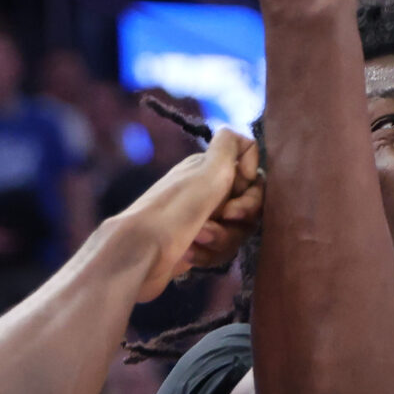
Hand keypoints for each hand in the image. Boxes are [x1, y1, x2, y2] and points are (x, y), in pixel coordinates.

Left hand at [120, 129, 263, 299]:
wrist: (140, 252)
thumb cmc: (177, 209)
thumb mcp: (209, 168)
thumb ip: (231, 144)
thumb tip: (243, 139)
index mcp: (211, 170)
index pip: (253, 180)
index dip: (252, 192)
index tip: (236, 196)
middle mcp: (207, 192)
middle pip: (247, 209)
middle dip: (237, 218)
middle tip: (222, 218)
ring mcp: (201, 220)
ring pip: (235, 233)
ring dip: (220, 238)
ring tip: (197, 238)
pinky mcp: (196, 246)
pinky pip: (219, 252)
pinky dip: (207, 254)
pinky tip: (189, 253)